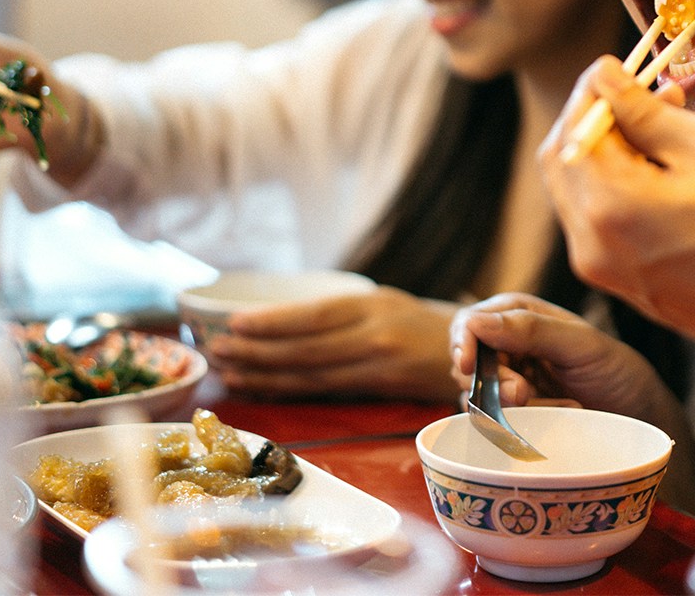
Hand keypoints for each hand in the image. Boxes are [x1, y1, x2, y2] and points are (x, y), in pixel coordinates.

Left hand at [210, 286, 459, 401]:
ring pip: (311, 375)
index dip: (272, 323)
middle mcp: (375, 335)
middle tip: (214, 352)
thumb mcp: (385, 302)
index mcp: (372, 305)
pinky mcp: (380, 390)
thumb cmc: (423, 323)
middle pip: (305, 349)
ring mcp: (379, 366)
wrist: (479, 351)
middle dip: (256, 352)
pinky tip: (261, 388)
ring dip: (264, 375)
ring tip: (227, 372)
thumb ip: (342, 312)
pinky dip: (289, 391)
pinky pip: (326, 392)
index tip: (233, 324)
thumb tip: (279, 320)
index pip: (313, 315)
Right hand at [453, 293, 694, 530]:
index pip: (470, 323)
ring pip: (478, 396)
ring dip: (513, 406)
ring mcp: (508, 381)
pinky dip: (523, 424)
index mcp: (518, 315)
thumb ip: (531, 330)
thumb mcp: (579, 344)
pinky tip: (557, 415)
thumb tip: (476, 322)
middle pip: (467, 363)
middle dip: (493, 381)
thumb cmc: (614, 369)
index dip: (462, 342)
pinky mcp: (514, 414)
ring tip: (558, 404)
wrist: (638, 417)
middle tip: (524, 393)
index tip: (468, 365)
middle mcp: (507, 346)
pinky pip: (497, 423)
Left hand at [541, 57, 694, 379]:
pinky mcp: (618, 280)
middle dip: (594, 117)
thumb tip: (606, 78)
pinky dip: (615, 184)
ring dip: (606, 150)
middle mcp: (591, 242)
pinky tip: (661, 168)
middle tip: (640, 94)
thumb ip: (650, 112)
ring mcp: (601, 268)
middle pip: (562, 158)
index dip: (593, 89)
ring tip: (661, 127)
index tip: (620, 67)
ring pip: (577, 188)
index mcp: (611, 205)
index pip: (576, 126)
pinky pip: (596, 218)